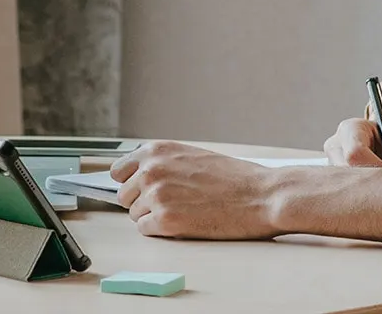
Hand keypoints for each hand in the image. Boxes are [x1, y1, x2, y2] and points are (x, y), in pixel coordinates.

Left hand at [109, 141, 283, 239]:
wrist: (262, 196)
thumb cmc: (235, 178)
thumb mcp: (193, 157)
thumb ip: (164, 164)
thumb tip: (140, 178)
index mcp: (157, 150)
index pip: (119, 170)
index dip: (131, 183)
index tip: (140, 190)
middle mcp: (150, 170)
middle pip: (125, 196)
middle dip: (143, 202)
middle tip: (173, 204)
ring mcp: (155, 195)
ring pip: (135, 215)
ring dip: (154, 217)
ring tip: (184, 211)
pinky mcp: (164, 220)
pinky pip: (146, 230)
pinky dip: (162, 231)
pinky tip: (185, 222)